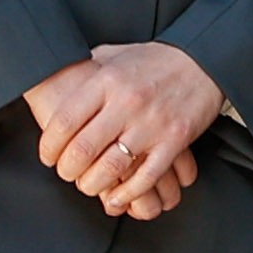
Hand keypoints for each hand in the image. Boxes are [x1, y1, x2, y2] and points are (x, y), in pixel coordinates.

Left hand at [29, 45, 215, 218]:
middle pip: (83, 150)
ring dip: (92, 185)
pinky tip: (116, 197)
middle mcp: (127, 102)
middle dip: (67, 170)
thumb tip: (56, 79)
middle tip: (66, 173)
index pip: (64, 120)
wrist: (204, 59)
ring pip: (111, 168)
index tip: (48, 156)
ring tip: (87, 185)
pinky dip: (127, 194)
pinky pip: (145, 178)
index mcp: (107, 80)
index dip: (49, 145)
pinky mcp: (174, 141)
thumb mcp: (114, 55)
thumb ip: (86, 69)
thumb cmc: (154, 60)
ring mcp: (152, 124)